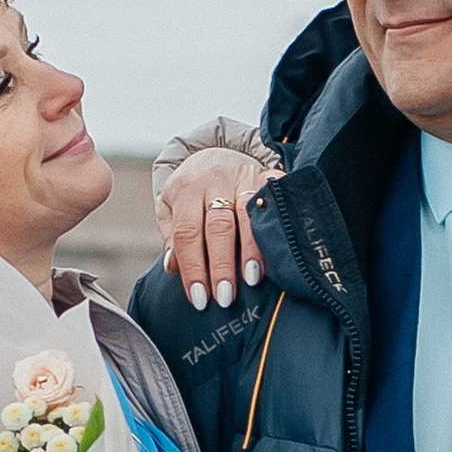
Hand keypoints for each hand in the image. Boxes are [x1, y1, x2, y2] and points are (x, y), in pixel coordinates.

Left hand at [157, 148, 272, 312]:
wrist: (219, 153)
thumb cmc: (194, 192)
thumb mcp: (172, 207)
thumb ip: (172, 237)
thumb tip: (173, 268)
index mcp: (187, 188)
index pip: (187, 233)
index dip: (193, 267)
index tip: (199, 298)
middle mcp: (216, 180)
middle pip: (219, 227)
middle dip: (221, 265)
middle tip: (225, 297)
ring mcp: (245, 177)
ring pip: (248, 215)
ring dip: (251, 250)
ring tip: (251, 280)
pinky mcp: (269, 177)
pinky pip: (276, 203)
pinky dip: (277, 225)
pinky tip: (279, 249)